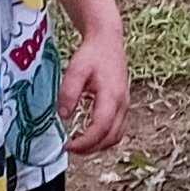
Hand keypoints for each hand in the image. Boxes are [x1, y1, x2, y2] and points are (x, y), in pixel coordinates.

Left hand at [59, 25, 130, 148]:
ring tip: (79, 145)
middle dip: (91, 148)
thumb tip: (64, 115)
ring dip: (99, 145)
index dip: (85, 142)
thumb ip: (69, 92)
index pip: (101, 128)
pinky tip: (89, 135)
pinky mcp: (123, 105)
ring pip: (117, 136)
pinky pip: (118, 129)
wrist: (107, 41)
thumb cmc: (92, 54)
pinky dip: (105, 138)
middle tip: (71, 149)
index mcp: (112, 96)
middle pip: (111, 137)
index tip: (68, 146)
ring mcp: (125, 105)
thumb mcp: (75, 70)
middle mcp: (122, 103)